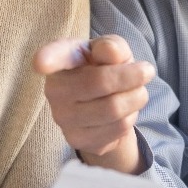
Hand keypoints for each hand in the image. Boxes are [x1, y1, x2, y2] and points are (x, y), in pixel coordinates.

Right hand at [34, 36, 153, 173]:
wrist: (102, 103)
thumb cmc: (103, 67)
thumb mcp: (111, 50)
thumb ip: (112, 46)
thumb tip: (110, 52)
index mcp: (60, 58)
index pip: (54, 56)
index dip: (47, 58)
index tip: (41, 62)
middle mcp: (54, 89)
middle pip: (101, 82)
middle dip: (133, 77)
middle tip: (147, 71)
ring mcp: (62, 117)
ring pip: (113, 108)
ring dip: (137, 97)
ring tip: (137, 92)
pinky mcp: (77, 140)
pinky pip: (117, 128)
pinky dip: (131, 116)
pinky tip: (124, 111)